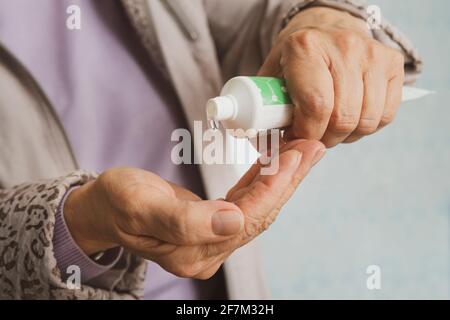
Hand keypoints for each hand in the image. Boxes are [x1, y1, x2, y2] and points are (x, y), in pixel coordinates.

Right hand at [64, 139, 324, 278]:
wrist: (103, 208)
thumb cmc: (116, 202)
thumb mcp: (140, 206)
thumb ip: (185, 220)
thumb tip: (234, 223)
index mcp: (192, 252)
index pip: (245, 219)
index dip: (272, 188)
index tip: (295, 157)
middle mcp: (208, 251)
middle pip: (260, 214)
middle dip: (288, 181)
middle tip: (312, 147)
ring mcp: (211, 240)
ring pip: (257, 207)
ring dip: (281, 179)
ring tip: (303, 151)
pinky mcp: (212, 224)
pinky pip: (245, 202)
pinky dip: (263, 181)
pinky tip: (277, 163)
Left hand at [259, 7, 404, 146]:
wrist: (324, 29)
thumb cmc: (294, 61)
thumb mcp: (271, 79)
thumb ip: (266, 114)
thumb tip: (270, 153)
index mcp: (305, 47)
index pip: (316, 105)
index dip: (307, 133)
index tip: (297, 138)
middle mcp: (343, 46)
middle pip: (343, 117)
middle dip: (325, 139)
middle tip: (314, 136)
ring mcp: (372, 54)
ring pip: (366, 121)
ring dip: (346, 136)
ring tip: (330, 127)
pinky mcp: (393, 63)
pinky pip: (385, 116)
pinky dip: (366, 128)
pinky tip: (351, 118)